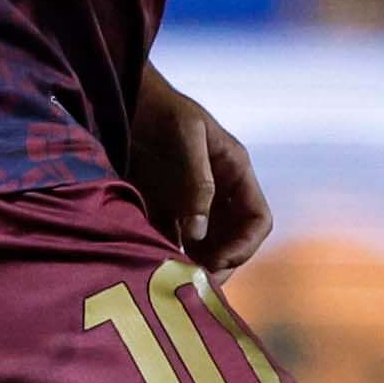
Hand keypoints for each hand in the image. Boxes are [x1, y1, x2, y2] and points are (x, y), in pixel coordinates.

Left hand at [129, 73, 272, 273]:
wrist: (126, 99)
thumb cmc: (163, 107)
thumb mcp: (186, 136)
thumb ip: (196, 183)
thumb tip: (197, 234)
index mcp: (236, 173)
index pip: (257, 220)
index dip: (244, 246)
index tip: (219, 262)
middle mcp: (219, 192)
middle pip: (233, 241)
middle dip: (219, 263)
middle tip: (194, 283)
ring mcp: (191, 202)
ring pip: (204, 246)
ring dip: (193, 264)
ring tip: (173, 279)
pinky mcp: (163, 207)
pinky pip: (172, 239)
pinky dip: (166, 254)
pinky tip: (151, 264)